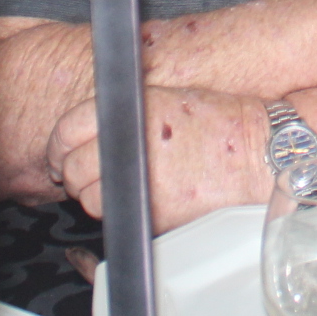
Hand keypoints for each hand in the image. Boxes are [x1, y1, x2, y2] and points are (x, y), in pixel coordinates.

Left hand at [49, 86, 270, 230]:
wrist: (258, 152)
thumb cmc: (218, 123)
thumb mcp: (167, 98)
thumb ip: (124, 110)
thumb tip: (87, 129)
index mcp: (132, 108)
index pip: (68, 129)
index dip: (58, 146)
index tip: (60, 155)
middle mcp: (131, 141)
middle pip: (72, 168)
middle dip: (74, 175)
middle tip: (84, 176)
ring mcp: (140, 179)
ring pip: (91, 199)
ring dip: (99, 196)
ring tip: (120, 187)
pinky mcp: (153, 212)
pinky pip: (119, 217)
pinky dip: (122, 213)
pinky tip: (141, 199)